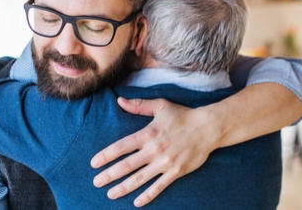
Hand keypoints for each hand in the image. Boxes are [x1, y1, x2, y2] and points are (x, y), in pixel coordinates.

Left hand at [90, 97, 220, 206]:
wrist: (208, 128)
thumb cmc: (183, 116)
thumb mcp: (161, 106)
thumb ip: (139, 106)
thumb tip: (120, 101)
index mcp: (148, 133)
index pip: (121, 147)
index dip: (106, 156)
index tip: (94, 163)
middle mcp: (154, 150)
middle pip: (127, 165)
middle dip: (109, 175)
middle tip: (96, 182)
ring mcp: (165, 162)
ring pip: (140, 179)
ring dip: (123, 188)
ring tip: (110, 194)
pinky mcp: (176, 171)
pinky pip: (159, 186)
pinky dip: (147, 196)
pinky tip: (136, 202)